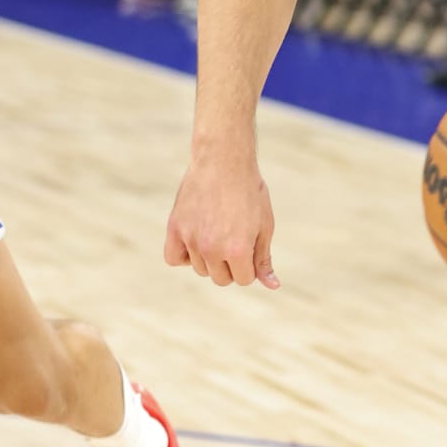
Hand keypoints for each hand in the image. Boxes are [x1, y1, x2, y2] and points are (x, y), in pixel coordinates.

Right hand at [165, 149, 278, 286]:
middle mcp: (212, 249)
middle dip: (231, 264)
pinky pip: (174, 258)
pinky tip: (195, 240)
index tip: (250, 243)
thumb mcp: (265, 225)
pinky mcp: (175, 228)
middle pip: (221, 279)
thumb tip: (272, 286)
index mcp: (238, 251)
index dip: (250, 264)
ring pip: (200, 269)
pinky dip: (184, 255)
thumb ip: (264, 258)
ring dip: (210, 258)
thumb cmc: (250, 192)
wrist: (224, 161)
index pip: (243, 279)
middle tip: (234, 236)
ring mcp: (191, 239)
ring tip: (218, 229)